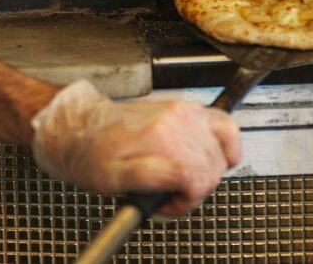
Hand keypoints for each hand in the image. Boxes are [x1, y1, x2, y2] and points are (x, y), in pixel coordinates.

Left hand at [31, 80, 241, 216]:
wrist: (84, 129)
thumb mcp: (111, 178)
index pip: (200, 180)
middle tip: (167, 195)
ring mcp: (186, 112)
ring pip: (221, 153)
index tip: (166, 203)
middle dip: (194, 190)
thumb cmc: (94, 155)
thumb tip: (184, 178)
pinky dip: (228, 145)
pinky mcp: (189, 110)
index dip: (186, 201)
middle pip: (212, 169)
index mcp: (161, 137)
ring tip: (179, 180)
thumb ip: (150, 176)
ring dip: (206, 172)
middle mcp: (178, 120)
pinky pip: (226, 126)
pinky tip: (213, 158)